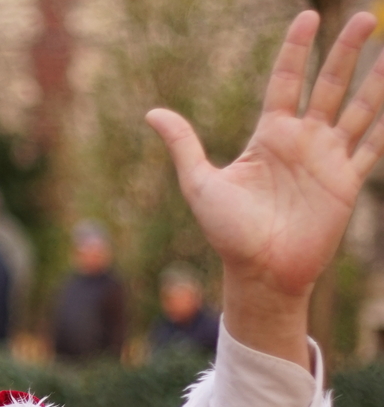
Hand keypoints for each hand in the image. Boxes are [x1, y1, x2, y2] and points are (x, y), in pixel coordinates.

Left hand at [146, 11, 383, 365]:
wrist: (259, 272)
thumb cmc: (228, 232)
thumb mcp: (201, 184)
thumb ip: (184, 146)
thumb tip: (152, 113)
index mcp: (269, 135)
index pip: (287, 81)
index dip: (297, 50)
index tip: (307, 16)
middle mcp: (302, 141)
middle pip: (330, 84)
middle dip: (347, 51)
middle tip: (366, 16)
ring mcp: (328, 159)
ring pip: (360, 108)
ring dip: (377, 79)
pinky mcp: (347, 183)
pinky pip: (373, 147)